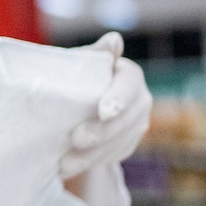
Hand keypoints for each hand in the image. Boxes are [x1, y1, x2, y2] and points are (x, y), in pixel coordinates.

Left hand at [61, 33, 151, 185]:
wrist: (72, 105)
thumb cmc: (73, 77)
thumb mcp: (78, 64)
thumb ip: (93, 55)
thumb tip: (114, 40)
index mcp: (129, 75)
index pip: (130, 85)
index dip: (119, 98)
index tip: (104, 111)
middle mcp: (140, 100)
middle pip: (126, 119)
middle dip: (102, 132)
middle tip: (76, 139)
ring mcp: (137, 124)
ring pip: (119, 143)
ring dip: (92, 155)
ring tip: (64, 163)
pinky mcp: (127, 144)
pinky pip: (113, 157)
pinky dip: (92, 162)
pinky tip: (70, 165)